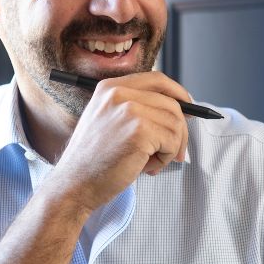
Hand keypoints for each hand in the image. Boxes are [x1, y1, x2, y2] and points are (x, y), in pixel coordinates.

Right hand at [50, 71, 192, 210]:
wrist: (75, 185)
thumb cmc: (94, 161)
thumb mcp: (110, 123)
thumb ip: (137, 110)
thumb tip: (181, 111)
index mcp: (110, 88)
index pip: (157, 79)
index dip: (178, 93)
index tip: (189, 108)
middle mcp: (118, 93)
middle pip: (172, 103)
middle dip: (180, 131)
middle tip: (174, 152)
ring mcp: (129, 110)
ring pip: (176, 123)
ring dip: (170, 148)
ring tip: (149, 162)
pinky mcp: (139, 130)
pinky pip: (172, 141)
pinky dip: (166, 158)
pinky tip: (146, 167)